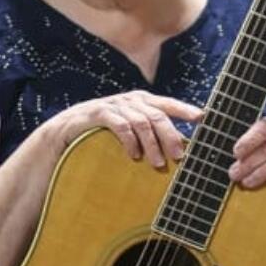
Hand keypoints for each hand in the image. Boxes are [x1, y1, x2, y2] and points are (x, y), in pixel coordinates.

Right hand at [50, 90, 202, 167]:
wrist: (64, 132)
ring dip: (152, 145)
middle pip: (157, 115)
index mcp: (141, 102)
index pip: (167, 104)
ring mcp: (114, 105)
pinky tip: (134, 156)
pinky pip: (120, 125)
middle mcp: (130, 100)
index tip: (202, 118)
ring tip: (157, 164)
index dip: (185, 110)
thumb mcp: (129, 131)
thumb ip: (151, 134)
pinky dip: (130, 141)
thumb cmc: (101, 134)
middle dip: (170, 136)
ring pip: (141, 122)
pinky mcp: (98, 113)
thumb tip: (181, 148)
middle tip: (179, 156)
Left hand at [229, 115, 265, 189]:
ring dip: (261, 172)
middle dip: (250, 162)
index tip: (236, 153)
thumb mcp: (252, 151)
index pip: (264, 127)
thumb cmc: (263, 159)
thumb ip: (243, 153)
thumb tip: (232, 165)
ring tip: (246, 182)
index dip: (250, 140)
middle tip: (234, 174)